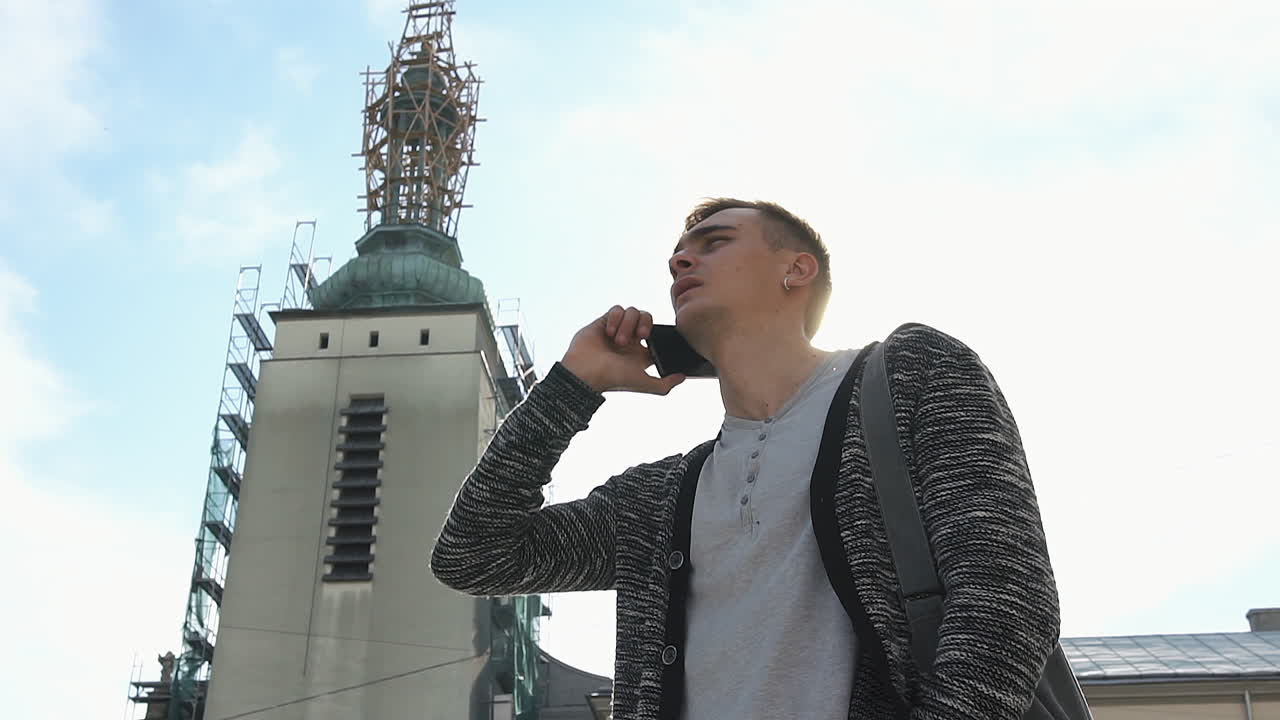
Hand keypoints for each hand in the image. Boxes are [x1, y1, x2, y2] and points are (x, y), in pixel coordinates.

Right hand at [561, 306, 686, 394]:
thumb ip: (665, 384)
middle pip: (647, 318)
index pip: (656, 335)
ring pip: (632, 311)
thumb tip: (683, 377)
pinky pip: (617, 309)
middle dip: (646, 324)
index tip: (652, 340)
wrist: (585, 372)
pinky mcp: (603, 321)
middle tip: (641, 336)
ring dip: (628, 324)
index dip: (657, 333)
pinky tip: (609, 332)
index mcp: (640, 353)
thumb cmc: (613, 379)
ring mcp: (616, 329)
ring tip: (619, 341)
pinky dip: (616, 318)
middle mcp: (630, 340)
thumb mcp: (643, 383)